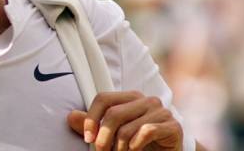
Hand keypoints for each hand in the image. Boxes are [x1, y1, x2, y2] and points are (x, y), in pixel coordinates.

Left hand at [67, 91, 181, 150]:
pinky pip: (147, 132)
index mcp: (130, 97)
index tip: (88, 139)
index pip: (103, 98)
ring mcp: (161, 111)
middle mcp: (146, 100)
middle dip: (103, 138)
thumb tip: (71, 117)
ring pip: (127, 128)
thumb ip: (94, 126)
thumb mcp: (114, 135)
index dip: (91, 118)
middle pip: (113, 114)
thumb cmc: (140, 144)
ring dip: (119, 148)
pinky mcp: (172, 126)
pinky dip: (136, 147)